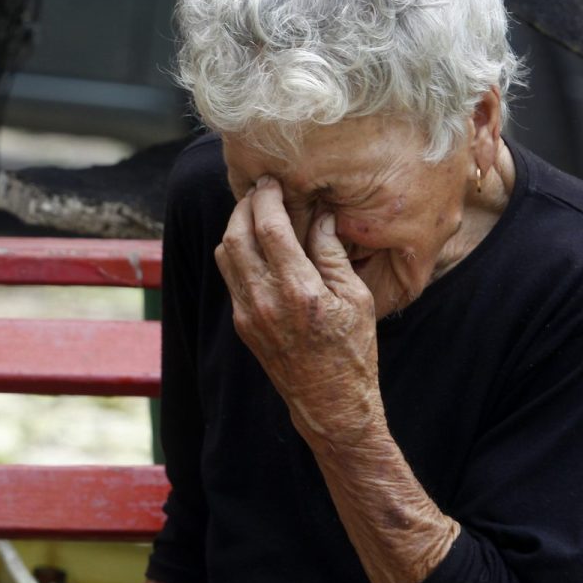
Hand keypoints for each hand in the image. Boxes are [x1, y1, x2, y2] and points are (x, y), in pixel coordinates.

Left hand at [214, 180, 379, 442]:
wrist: (329, 401)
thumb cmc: (353, 350)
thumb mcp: (356, 298)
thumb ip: (332, 254)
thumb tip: (320, 216)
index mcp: (299, 290)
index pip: (269, 228)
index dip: (266, 198)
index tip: (272, 181)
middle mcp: (265, 300)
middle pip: (236, 235)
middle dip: (244, 206)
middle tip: (259, 190)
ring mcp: (247, 313)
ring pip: (225, 255)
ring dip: (235, 227)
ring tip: (255, 212)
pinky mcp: (241, 324)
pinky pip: (230, 277)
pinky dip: (237, 253)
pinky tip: (256, 245)